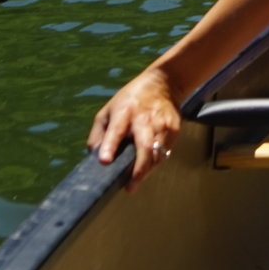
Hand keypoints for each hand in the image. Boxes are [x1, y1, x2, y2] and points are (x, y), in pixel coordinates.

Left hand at [87, 67, 181, 187]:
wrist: (163, 83)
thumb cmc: (128, 101)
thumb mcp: (107, 111)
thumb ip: (98, 134)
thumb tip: (94, 158)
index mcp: (124, 112)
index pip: (116, 130)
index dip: (110, 146)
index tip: (105, 161)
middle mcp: (144, 118)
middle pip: (144, 147)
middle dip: (138, 169)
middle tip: (130, 186)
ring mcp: (162, 124)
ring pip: (157, 154)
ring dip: (146, 170)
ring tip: (134, 181)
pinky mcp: (174, 129)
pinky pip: (165, 153)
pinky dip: (155, 163)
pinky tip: (147, 166)